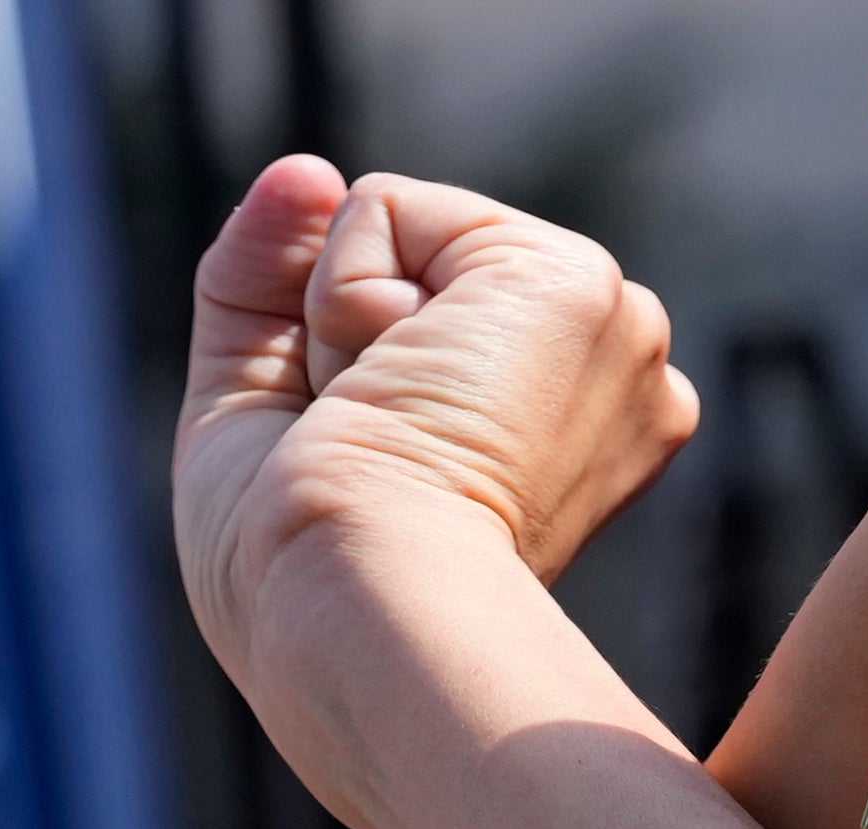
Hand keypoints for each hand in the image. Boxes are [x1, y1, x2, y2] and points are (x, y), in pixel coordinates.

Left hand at [170, 163, 698, 789]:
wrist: (346, 618)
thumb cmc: (291, 582)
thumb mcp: (256, 414)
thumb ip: (268, 278)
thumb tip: (306, 171)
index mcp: (561, 440)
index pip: (410, 337)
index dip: (330, 391)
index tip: (360, 491)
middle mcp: (611, 382)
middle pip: (407, 282)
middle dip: (339, 359)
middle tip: (370, 471)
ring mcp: (609, 330)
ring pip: (399, 238)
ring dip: (343, 340)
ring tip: (384, 439)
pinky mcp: (572, 284)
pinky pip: (384, 211)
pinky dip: (342, 302)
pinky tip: (391, 393)